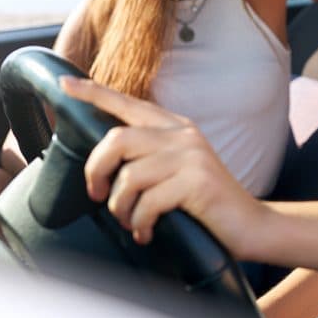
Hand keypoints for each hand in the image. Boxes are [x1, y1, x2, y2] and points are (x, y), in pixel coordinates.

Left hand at [59, 76, 262, 252]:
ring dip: (121, 207)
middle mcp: (183, 135)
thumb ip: (151, 158)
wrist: (252, 225)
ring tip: (132, 222)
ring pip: (129, 176)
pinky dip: (140, 223)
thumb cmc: (208, 204)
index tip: (65, 85)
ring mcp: (192, 157)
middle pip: (117, 139)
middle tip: (97, 194)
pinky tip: (147, 232)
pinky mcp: (197, 182)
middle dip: (96, 170)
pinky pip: (147, 202)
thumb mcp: (179, 170)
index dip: (94, 93)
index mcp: (177, 128)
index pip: (128, 103)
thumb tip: (107, 166)